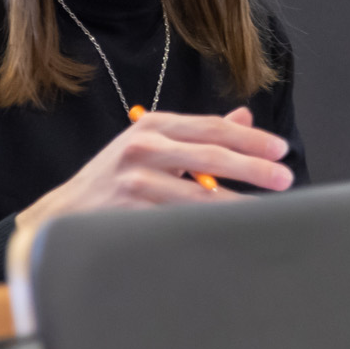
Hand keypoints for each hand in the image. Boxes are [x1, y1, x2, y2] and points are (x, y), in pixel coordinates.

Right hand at [16, 106, 292, 232]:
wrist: (65, 211)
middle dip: (252, 167)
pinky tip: (227, 231)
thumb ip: (199, 134)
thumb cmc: (117, 177)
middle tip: (283, 178)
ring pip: (197, 194)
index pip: (213, 128)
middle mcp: (144, 146)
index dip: (250, 139)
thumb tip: (244, 117)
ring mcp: (135, 179)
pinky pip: (178, 220)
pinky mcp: (129, 211)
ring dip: (235, 204)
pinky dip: (205, 226)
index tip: (280, 149)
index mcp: (156, 125)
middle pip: (210, 155)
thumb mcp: (155, 144)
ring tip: (264, 211)